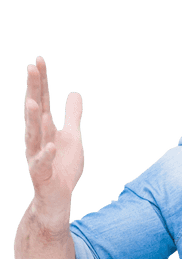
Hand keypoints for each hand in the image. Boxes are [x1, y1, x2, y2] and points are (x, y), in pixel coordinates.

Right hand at [24, 56, 83, 223]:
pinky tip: (51, 146)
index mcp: (45, 128)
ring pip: (33, 136)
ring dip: (32, 120)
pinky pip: (43, 165)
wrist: (56, 198)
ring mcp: (37, 156)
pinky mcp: (41, 175)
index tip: (39, 60)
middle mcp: (38, 139)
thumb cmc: (62, 167)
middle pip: (36, 112)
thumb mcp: (72, 137)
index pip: (43, 100)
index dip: (42, 82)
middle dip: (34, 91)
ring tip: (33, 103)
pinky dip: (47, 156)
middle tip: (31, 68)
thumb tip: (74, 92)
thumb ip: (72, 116)